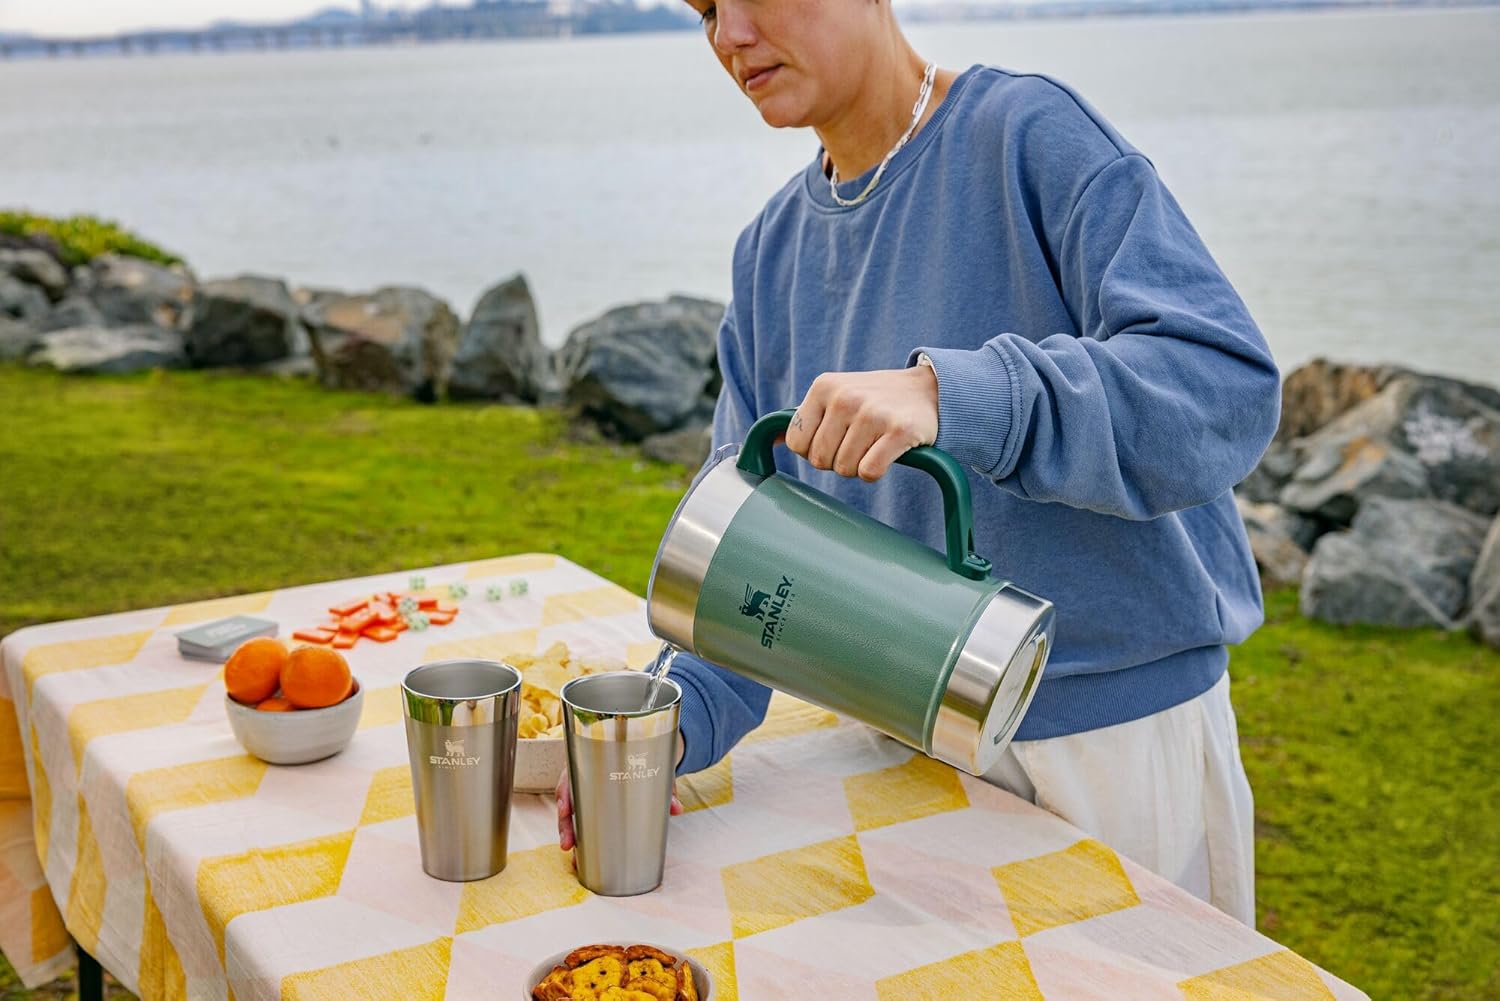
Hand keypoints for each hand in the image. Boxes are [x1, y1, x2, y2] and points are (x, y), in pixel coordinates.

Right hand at [556, 766, 683, 853]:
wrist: (649, 754)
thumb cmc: (646, 759)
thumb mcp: (655, 768)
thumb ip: (665, 787)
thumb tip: (676, 809)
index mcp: (593, 761)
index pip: (572, 775)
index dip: (565, 793)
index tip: (565, 810)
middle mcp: (585, 776)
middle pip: (567, 800)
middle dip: (564, 824)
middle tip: (568, 845)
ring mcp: (587, 793)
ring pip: (571, 815)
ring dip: (570, 836)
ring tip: (575, 859)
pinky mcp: (593, 806)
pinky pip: (582, 821)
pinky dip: (581, 838)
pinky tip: (581, 856)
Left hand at [785, 366, 938, 481]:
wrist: (928, 391)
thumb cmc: (874, 399)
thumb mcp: (836, 396)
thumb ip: (804, 417)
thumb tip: (771, 438)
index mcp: (824, 387)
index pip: (796, 443)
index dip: (814, 450)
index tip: (834, 439)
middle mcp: (845, 397)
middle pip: (820, 460)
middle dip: (837, 460)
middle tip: (858, 442)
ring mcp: (873, 413)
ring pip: (845, 469)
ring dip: (859, 465)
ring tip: (874, 443)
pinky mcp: (900, 431)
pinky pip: (869, 472)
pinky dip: (877, 470)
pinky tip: (887, 452)